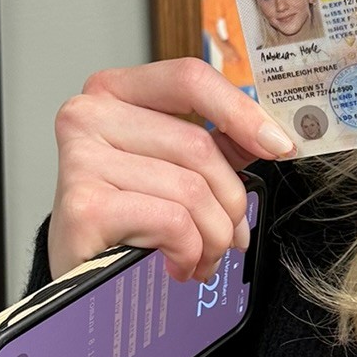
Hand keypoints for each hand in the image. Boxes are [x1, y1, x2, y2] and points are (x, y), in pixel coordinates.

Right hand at [50, 58, 295, 283]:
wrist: (77, 277)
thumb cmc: (123, 219)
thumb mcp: (169, 169)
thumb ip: (214, 145)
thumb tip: (270, 137)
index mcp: (114, 92)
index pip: (190, 79)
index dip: (241, 111)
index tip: (278, 145)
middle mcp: (89, 115)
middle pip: (198, 145)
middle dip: (230, 201)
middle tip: (232, 235)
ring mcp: (81, 158)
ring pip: (191, 189)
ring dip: (212, 236)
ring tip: (202, 256)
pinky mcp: (85, 205)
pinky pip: (173, 222)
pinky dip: (188, 252)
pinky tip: (177, 264)